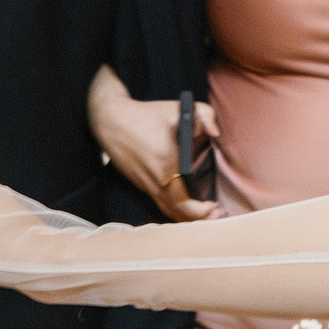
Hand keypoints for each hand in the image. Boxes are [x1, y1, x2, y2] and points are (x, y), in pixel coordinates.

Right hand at [87, 65, 218, 221]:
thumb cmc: (146, 115)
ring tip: (206, 214)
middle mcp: (155, 180)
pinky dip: (175, 211)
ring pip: (168, 212)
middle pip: (177, 213)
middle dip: (198, 219)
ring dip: (187, 217)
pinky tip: (187, 207)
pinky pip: (160, 204)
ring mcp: (146, 185)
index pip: (183, 201)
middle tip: (216, 214)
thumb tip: (215, 133)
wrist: (112, 121)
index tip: (214, 205)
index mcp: (166, 165)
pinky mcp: (141, 184)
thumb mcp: (179, 109)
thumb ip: (205, 115)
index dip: (200, 211)